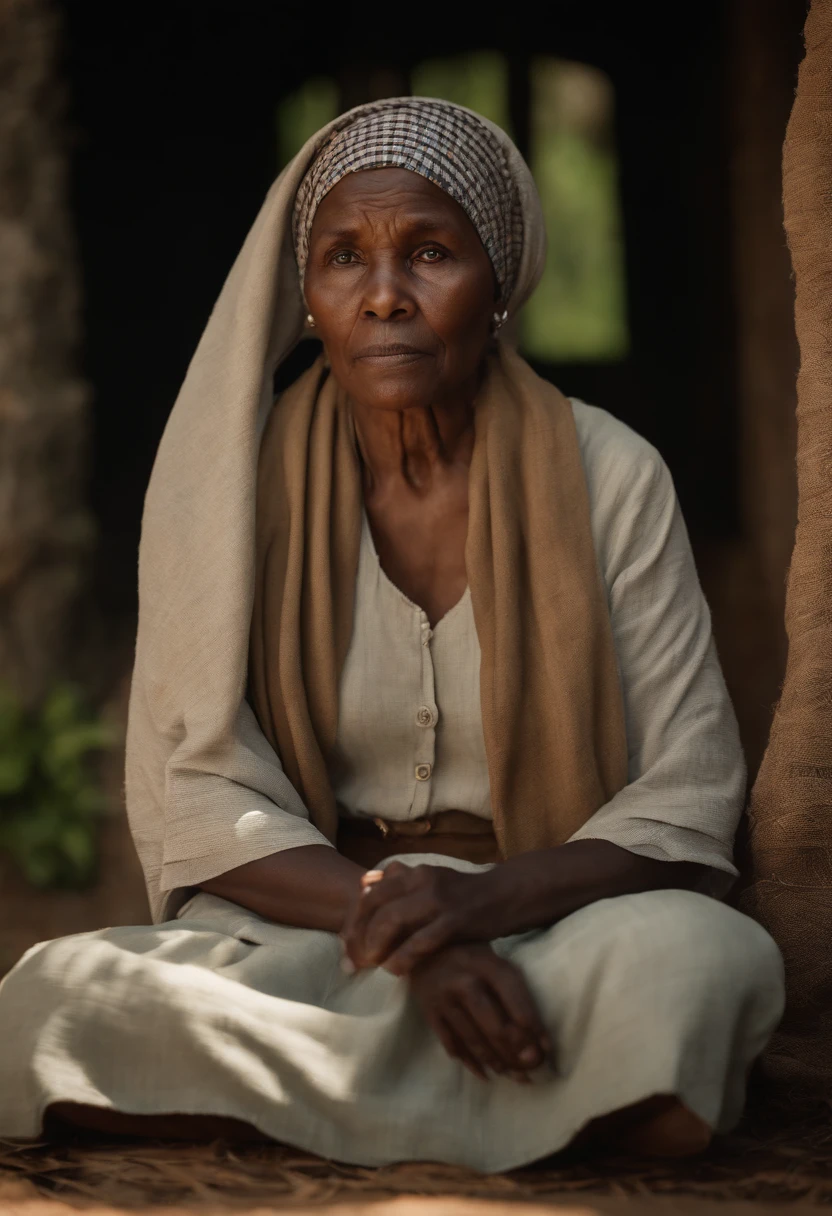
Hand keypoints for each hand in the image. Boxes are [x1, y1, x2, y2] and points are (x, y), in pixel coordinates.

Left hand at [340, 860, 505, 974]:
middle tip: (352, 963)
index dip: (353, 920)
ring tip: (372, 965)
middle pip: (376, 908)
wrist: (505, 894)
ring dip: (376, 946)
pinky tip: (396, 971)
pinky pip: (420, 941)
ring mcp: (438, 899)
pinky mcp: (455, 920)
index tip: (344, 944)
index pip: (370, 894)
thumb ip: (399, 881)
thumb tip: (364, 882)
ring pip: (393, 921)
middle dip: (358, 937)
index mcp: (413, 872)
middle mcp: (422, 880)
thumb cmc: (463, 894)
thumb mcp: (430, 881)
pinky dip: (403, 958)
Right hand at [409, 942, 552, 1081]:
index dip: (534, 1028)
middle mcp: (464, 982)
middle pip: (495, 1026)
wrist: (422, 946)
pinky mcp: (429, 1012)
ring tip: (514, 1075)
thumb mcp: (495, 960)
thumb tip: (538, 1037)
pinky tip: (486, 1073)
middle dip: (517, 1052)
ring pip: (474, 1040)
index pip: (516, 1001)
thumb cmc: (471, 955)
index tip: (546, 1048)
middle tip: (532, 1068)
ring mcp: (444, 999)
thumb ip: (515, 992)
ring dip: (497, 1062)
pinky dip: (470, 1062)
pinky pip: (452, 1044)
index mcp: (487, 965)